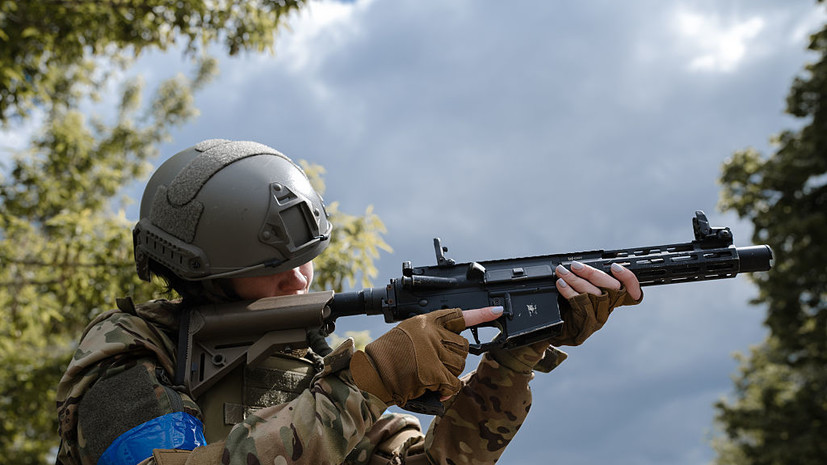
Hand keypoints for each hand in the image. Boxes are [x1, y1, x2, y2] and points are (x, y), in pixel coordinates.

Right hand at [350, 306, 501, 405]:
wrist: (373, 372)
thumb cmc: (389, 356)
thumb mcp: (410, 333)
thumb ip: (431, 335)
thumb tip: (453, 346)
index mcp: (427, 322)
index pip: (459, 315)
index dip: (481, 314)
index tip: (497, 310)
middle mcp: (432, 333)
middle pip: (463, 347)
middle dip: (455, 359)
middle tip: (436, 364)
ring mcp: (434, 351)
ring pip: (459, 365)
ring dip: (449, 375)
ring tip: (428, 374)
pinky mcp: (434, 371)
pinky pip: (453, 382)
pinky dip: (447, 390)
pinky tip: (436, 389)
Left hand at [551, 261, 641, 345]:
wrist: (563, 328)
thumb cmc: (576, 304)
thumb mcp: (587, 289)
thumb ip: (591, 279)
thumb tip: (581, 264)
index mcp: (616, 297)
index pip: (633, 290)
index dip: (628, 278)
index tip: (615, 267)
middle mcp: (610, 306)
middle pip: (611, 287)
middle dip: (591, 273)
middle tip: (575, 265)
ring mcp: (600, 314)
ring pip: (592, 293)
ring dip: (574, 280)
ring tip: (561, 271)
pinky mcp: (587, 321)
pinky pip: (579, 303)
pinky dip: (568, 291)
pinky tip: (561, 283)